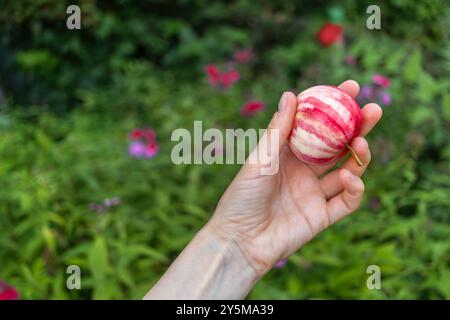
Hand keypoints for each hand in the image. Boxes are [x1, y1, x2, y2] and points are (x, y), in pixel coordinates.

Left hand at [207, 80, 382, 276]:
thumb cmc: (241, 198)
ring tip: (360, 143)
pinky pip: (346, 201)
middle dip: (357, 128)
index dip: (333, 107)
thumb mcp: (258, 160)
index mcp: (287, 155)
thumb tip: (291, 94)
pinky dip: (354, 188)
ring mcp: (314, 194)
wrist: (239, 241)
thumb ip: (277, 131)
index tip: (351, 88)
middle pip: (337, 146)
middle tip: (373, 110)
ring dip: (359, 156)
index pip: (316, 126)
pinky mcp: (322, 216)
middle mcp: (303, 172)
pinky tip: (349, 177)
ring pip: (347, 171)